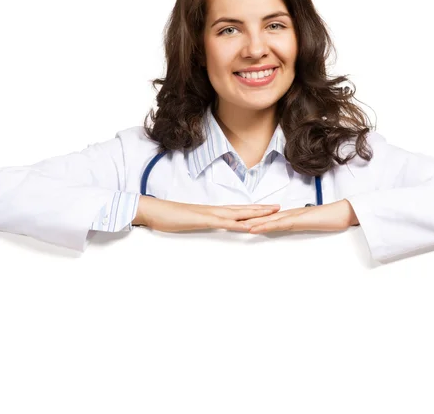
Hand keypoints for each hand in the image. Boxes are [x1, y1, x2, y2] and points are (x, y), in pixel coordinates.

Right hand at [136, 196, 281, 232]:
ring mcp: (210, 214)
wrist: (154, 210)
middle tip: (279, 208)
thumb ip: (200, 221)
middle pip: (242, 209)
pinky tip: (248, 226)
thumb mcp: (189, 220)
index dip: (253, 209)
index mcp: (211, 211)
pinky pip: (224, 223)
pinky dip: (238, 224)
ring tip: (272, 214)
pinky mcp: (204, 219)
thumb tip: (208, 224)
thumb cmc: (169, 216)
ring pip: (238, 214)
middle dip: (261, 209)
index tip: (267, 209)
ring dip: (256, 214)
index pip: (237, 210)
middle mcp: (214, 210)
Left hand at [242, 199, 358, 233]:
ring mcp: (292, 216)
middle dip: (248, 220)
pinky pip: (276, 224)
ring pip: (266, 220)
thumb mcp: (315, 223)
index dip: (256, 220)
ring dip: (251, 224)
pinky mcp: (296, 220)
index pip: (270, 218)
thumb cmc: (332, 217)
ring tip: (236, 226)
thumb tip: (299, 226)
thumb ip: (306, 223)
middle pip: (264, 217)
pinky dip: (263, 226)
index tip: (243, 222)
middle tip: (232, 222)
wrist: (344, 212)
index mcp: (292, 215)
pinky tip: (253, 229)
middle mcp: (289, 214)